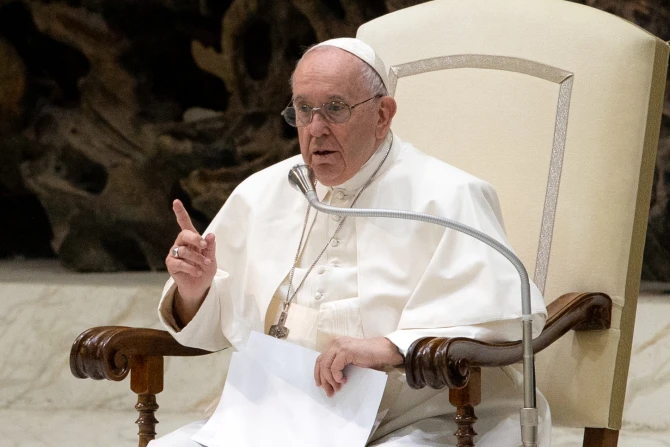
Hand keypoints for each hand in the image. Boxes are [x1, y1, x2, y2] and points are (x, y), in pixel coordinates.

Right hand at [165, 199, 216, 323]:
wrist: (200, 286)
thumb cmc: (205, 269)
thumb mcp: (211, 258)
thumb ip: (210, 247)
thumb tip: (211, 235)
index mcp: (192, 238)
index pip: (184, 222)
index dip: (180, 212)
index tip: (176, 201)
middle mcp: (181, 243)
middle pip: (184, 234)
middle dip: (194, 238)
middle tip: (204, 245)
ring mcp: (175, 254)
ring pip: (184, 251)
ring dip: (197, 258)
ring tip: (205, 264)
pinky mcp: (171, 264)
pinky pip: (180, 263)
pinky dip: (191, 268)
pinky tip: (197, 272)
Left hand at [314, 336, 403, 396]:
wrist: (382, 351)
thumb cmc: (368, 357)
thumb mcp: (349, 360)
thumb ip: (338, 364)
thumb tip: (329, 380)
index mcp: (335, 344)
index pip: (320, 359)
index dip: (318, 373)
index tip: (320, 384)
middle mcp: (335, 343)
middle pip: (321, 363)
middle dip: (323, 379)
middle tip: (329, 391)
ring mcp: (339, 346)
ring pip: (326, 366)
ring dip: (330, 380)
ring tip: (337, 388)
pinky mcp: (345, 351)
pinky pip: (335, 367)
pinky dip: (337, 376)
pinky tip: (344, 380)